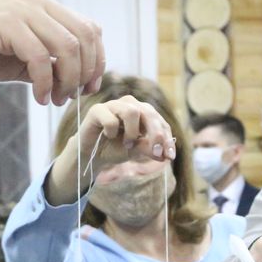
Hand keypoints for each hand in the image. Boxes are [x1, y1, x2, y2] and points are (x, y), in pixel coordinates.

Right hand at [0, 0, 105, 106]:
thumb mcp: (19, 60)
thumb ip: (48, 63)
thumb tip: (78, 80)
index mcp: (40, 4)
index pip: (87, 28)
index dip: (96, 59)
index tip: (89, 87)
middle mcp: (33, 0)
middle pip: (84, 36)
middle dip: (84, 72)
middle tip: (70, 97)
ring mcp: (19, 8)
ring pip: (67, 46)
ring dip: (66, 80)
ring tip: (53, 99)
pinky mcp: (4, 22)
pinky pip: (40, 57)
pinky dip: (45, 83)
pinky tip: (39, 98)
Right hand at [44, 95, 175, 205]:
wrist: (92, 154)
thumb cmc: (115, 149)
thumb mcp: (136, 151)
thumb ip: (150, 150)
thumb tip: (165, 156)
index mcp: (143, 112)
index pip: (160, 122)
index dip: (166, 139)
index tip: (169, 157)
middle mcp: (130, 104)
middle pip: (149, 113)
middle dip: (155, 135)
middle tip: (155, 152)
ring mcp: (113, 105)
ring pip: (131, 111)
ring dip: (132, 132)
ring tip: (127, 143)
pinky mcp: (97, 110)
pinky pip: (111, 119)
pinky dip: (112, 132)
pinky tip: (109, 136)